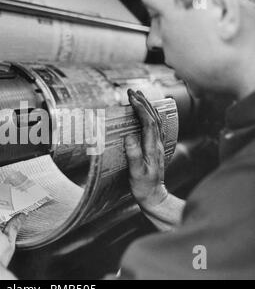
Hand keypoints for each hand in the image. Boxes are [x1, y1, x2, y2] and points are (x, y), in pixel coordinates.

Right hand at [125, 89, 168, 209]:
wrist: (155, 197)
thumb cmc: (143, 187)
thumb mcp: (136, 173)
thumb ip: (134, 155)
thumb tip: (129, 136)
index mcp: (152, 148)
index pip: (148, 122)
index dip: (140, 108)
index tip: (131, 97)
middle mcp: (157, 144)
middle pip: (153, 117)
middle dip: (143, 102)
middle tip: (132, 91)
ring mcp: (158, 145)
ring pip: (156, 120)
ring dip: (147, 106)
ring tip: (138, 96)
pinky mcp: (155, 148)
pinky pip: (155, 127)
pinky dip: (149, 115)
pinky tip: (145, 113)